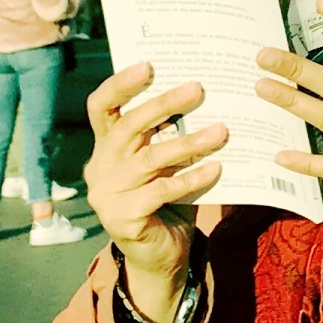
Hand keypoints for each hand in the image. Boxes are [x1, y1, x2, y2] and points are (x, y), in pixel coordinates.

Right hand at [82, 64, 228, 320]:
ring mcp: (107, 194)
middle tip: (198, 89)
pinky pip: (161, 192)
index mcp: (106, 146)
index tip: (148, 64)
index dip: (121, 84)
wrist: (160, 257)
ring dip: (189, 143)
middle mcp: (100, 166)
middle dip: (163, 105)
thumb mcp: (165, 162)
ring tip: (222, 131)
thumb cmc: (167, 199)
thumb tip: (203, 94)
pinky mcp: (123, 219)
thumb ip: (170, 135)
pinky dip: (191, 179)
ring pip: (149, 159)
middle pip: (127, 127)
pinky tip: (217, 168)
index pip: (101, 107)